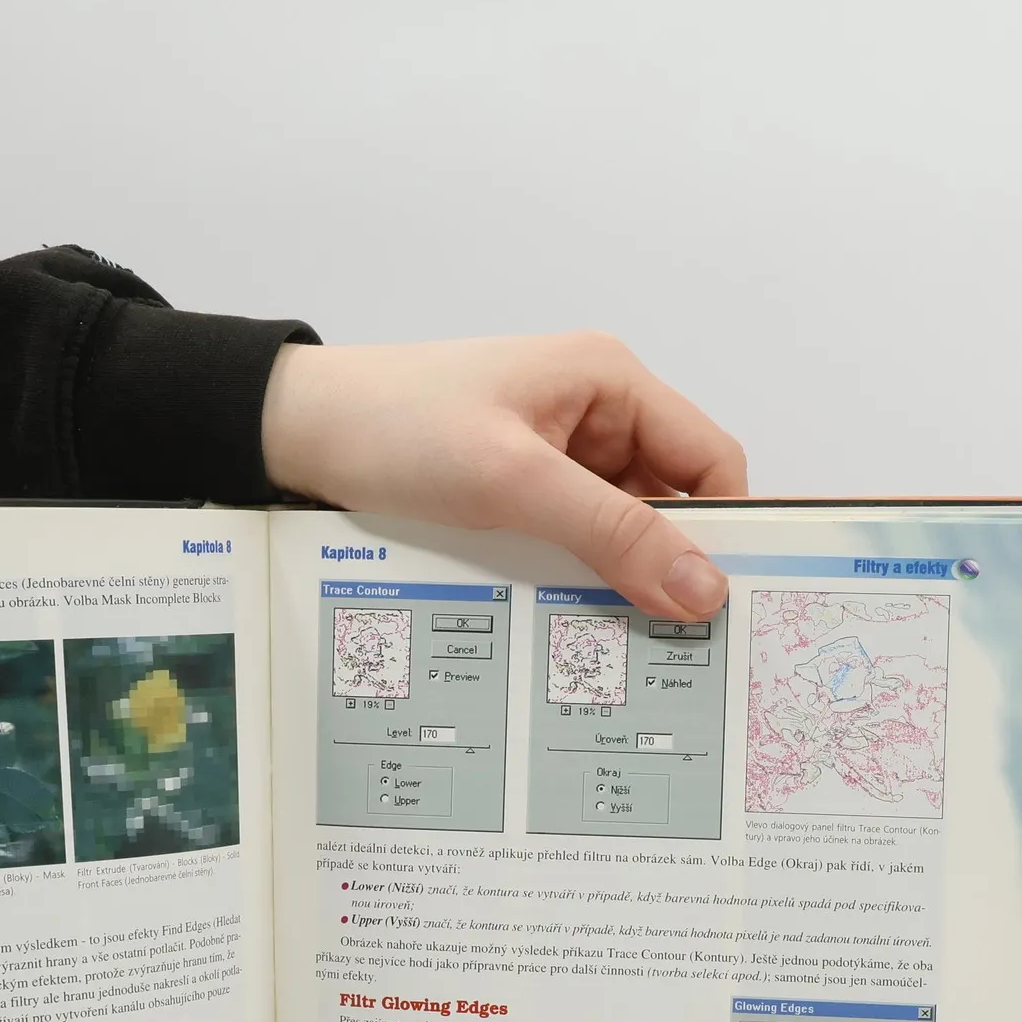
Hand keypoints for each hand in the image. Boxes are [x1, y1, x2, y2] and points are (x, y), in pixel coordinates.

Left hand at [260, 334, 746, 615]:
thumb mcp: (513, 482)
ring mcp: (561, 453)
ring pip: (625, 529)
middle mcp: (597, 413)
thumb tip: (704, 590)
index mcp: (610, 382)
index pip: (710, 460)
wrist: (296, 432)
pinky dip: (579, 575)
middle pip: (673, 501)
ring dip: (619, 576)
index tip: (721, 603)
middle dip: (671, 564)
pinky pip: (578, 539)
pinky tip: (568, 614)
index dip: (724, 530)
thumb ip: (612, 534)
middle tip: (675, 640)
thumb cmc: (395, 427)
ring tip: (616, 636)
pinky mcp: (526, 488)